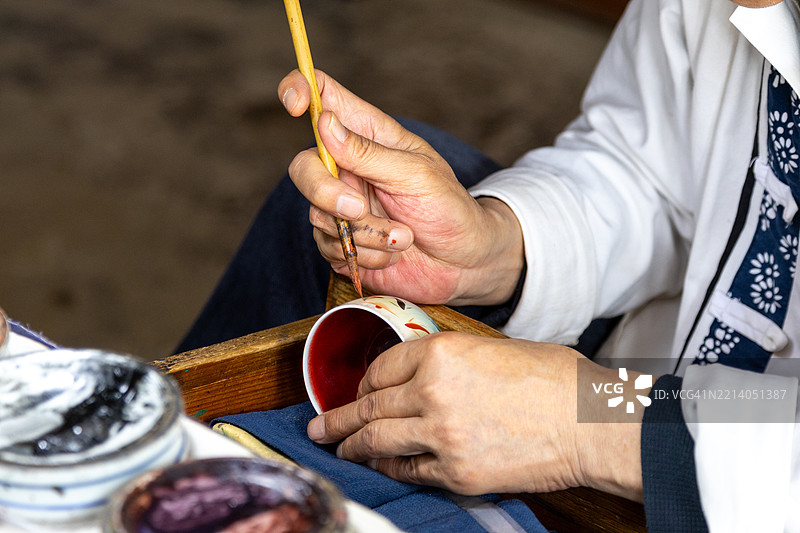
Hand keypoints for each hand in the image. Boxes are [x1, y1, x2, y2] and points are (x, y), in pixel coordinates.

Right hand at [278, 70, 522, 305]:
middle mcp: (347, 167)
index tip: (296, 106)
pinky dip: (365, 254)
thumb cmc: (448, 207)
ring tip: (402, 236)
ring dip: (364, 233)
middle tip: (359, 209)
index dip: (299, 89)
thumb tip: (323, 121)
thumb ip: (368, 153)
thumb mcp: (416, 174)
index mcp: (368, 134)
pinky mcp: (341, 242)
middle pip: (303, 166)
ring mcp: (341, 206)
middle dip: (325, 192)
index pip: (323, 96)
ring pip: (317, 214)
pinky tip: (393, 253)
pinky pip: (330, 248)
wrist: (464, 262)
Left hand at [306, 332, 643, 499]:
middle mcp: (432, 391)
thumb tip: (425, 375)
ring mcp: (440, 435)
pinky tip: (381, 465)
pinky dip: (390, 466)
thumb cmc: (554, 380)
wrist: (590, 424)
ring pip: (377, 440)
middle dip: (338, 418)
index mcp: (442, 352)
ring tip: (335, 447)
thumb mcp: (496, 349)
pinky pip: (407, 469)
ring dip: (351, 445)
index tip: (358, 391)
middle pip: (369, 406)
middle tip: (319, 426)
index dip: (364, 382)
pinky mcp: (456, 472)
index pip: (382, 368)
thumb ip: (452, 360)